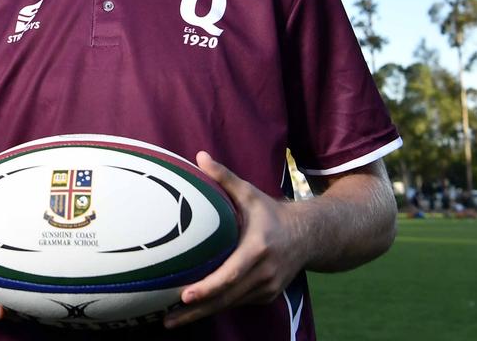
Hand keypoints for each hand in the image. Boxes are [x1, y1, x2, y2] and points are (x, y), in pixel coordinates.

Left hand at [164, 151, 307, 328]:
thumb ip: (224, 177)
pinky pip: (237, 303)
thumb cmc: (271, 213)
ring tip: (171, 321)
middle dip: (195, 311)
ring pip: (230, 305)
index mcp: (258, 249)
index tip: (185, 295)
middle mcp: (265, 273)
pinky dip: (216, 308)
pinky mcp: (267, 295)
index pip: (230, 274)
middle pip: (226, 298)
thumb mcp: (250, 193)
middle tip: (166, 319)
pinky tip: (193, 313)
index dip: (208, 287)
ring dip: (201, 315)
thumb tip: (199, 156)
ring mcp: (267, 287)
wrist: (309, 236)